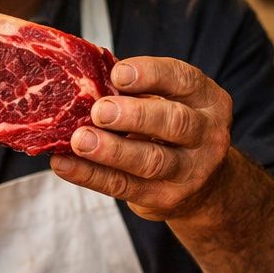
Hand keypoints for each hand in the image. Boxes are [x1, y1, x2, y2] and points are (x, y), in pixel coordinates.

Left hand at [50, 57, 232, 221]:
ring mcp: (191, 172)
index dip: (151, 75)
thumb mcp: (168, 103)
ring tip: (79, 140)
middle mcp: (208, 135)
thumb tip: (84, 74)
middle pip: (174, 122)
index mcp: (208, 100)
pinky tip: (65, 164)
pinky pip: (124, 186)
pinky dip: (90, 175)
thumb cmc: (172, 131)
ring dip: (112, 150)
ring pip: (151, 160)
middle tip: (99, 111)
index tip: (117, 74)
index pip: (184, 81)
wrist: (204, 188)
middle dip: (135, 115)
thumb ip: (136, 91)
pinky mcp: (166, 199)